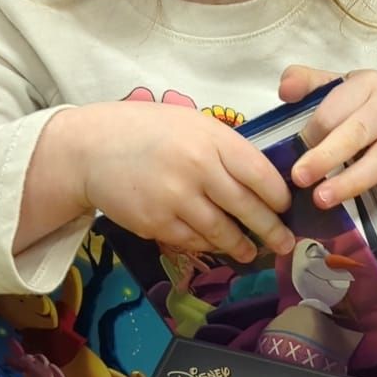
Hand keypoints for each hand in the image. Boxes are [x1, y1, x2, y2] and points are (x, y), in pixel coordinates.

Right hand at [31, 101, 294, 264]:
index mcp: (212, 139)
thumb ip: (224, 147)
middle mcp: (198, 169)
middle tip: (286, 243)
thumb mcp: (191, 124)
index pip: (260, 174)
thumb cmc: (146, 131)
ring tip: (253, 252)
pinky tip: (217, 245)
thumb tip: (263, 177)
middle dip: (272, 230)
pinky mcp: (156, 223)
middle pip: (247, 208)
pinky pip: (193, 241)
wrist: (90, 148)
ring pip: (222, 232)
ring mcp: (176, 199)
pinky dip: (209, 245)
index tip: (287, 208)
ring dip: (242, 245)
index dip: (279, 196)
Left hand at [278, 65, 376, 220]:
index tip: (293, 157)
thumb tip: (285, 90)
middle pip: (356, 132)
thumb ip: (309, 84)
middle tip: (300, 178)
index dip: (310, 135)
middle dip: (325, 157)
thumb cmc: (368, 110)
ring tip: (323, 200)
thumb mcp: (342, 90)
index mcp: (367, 84)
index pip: (333, 110)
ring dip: (351, 181)